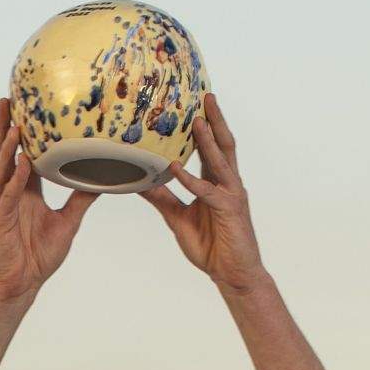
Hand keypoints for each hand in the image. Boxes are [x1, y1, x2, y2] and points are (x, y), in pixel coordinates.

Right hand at [0, 96, 99, 307]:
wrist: (22, 285)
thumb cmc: (39, 256)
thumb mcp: (69, 221)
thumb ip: (82, 198)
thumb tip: (106, 178)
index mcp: (25, 190)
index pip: (23, 152)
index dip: (24, 130)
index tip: (28, 104)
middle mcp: (11, 192)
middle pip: (5, 152)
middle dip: (5, 126)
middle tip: (9, 98)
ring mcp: (2, 204)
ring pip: (2, 168)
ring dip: (7, 145)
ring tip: (13, 122)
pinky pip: (8, 194)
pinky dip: (15, 177)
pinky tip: (22, 161)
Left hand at [138, 95, 265, 295]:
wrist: (231, 274)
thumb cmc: (210, 246)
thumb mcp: (177, 218)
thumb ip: (162, 199)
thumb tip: (139, 183)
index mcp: (216, 183)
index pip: (209, 149)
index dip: (203, 128)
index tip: (192, 106)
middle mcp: (227, 183)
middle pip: (222, 144)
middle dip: (214, 120)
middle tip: (205, 95)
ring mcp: (231, 195)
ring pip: (220, 160)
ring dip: (208, 140)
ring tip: (197, 119)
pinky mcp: (230, 210)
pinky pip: (208, 192)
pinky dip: (191, 179)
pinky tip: (175, 167)